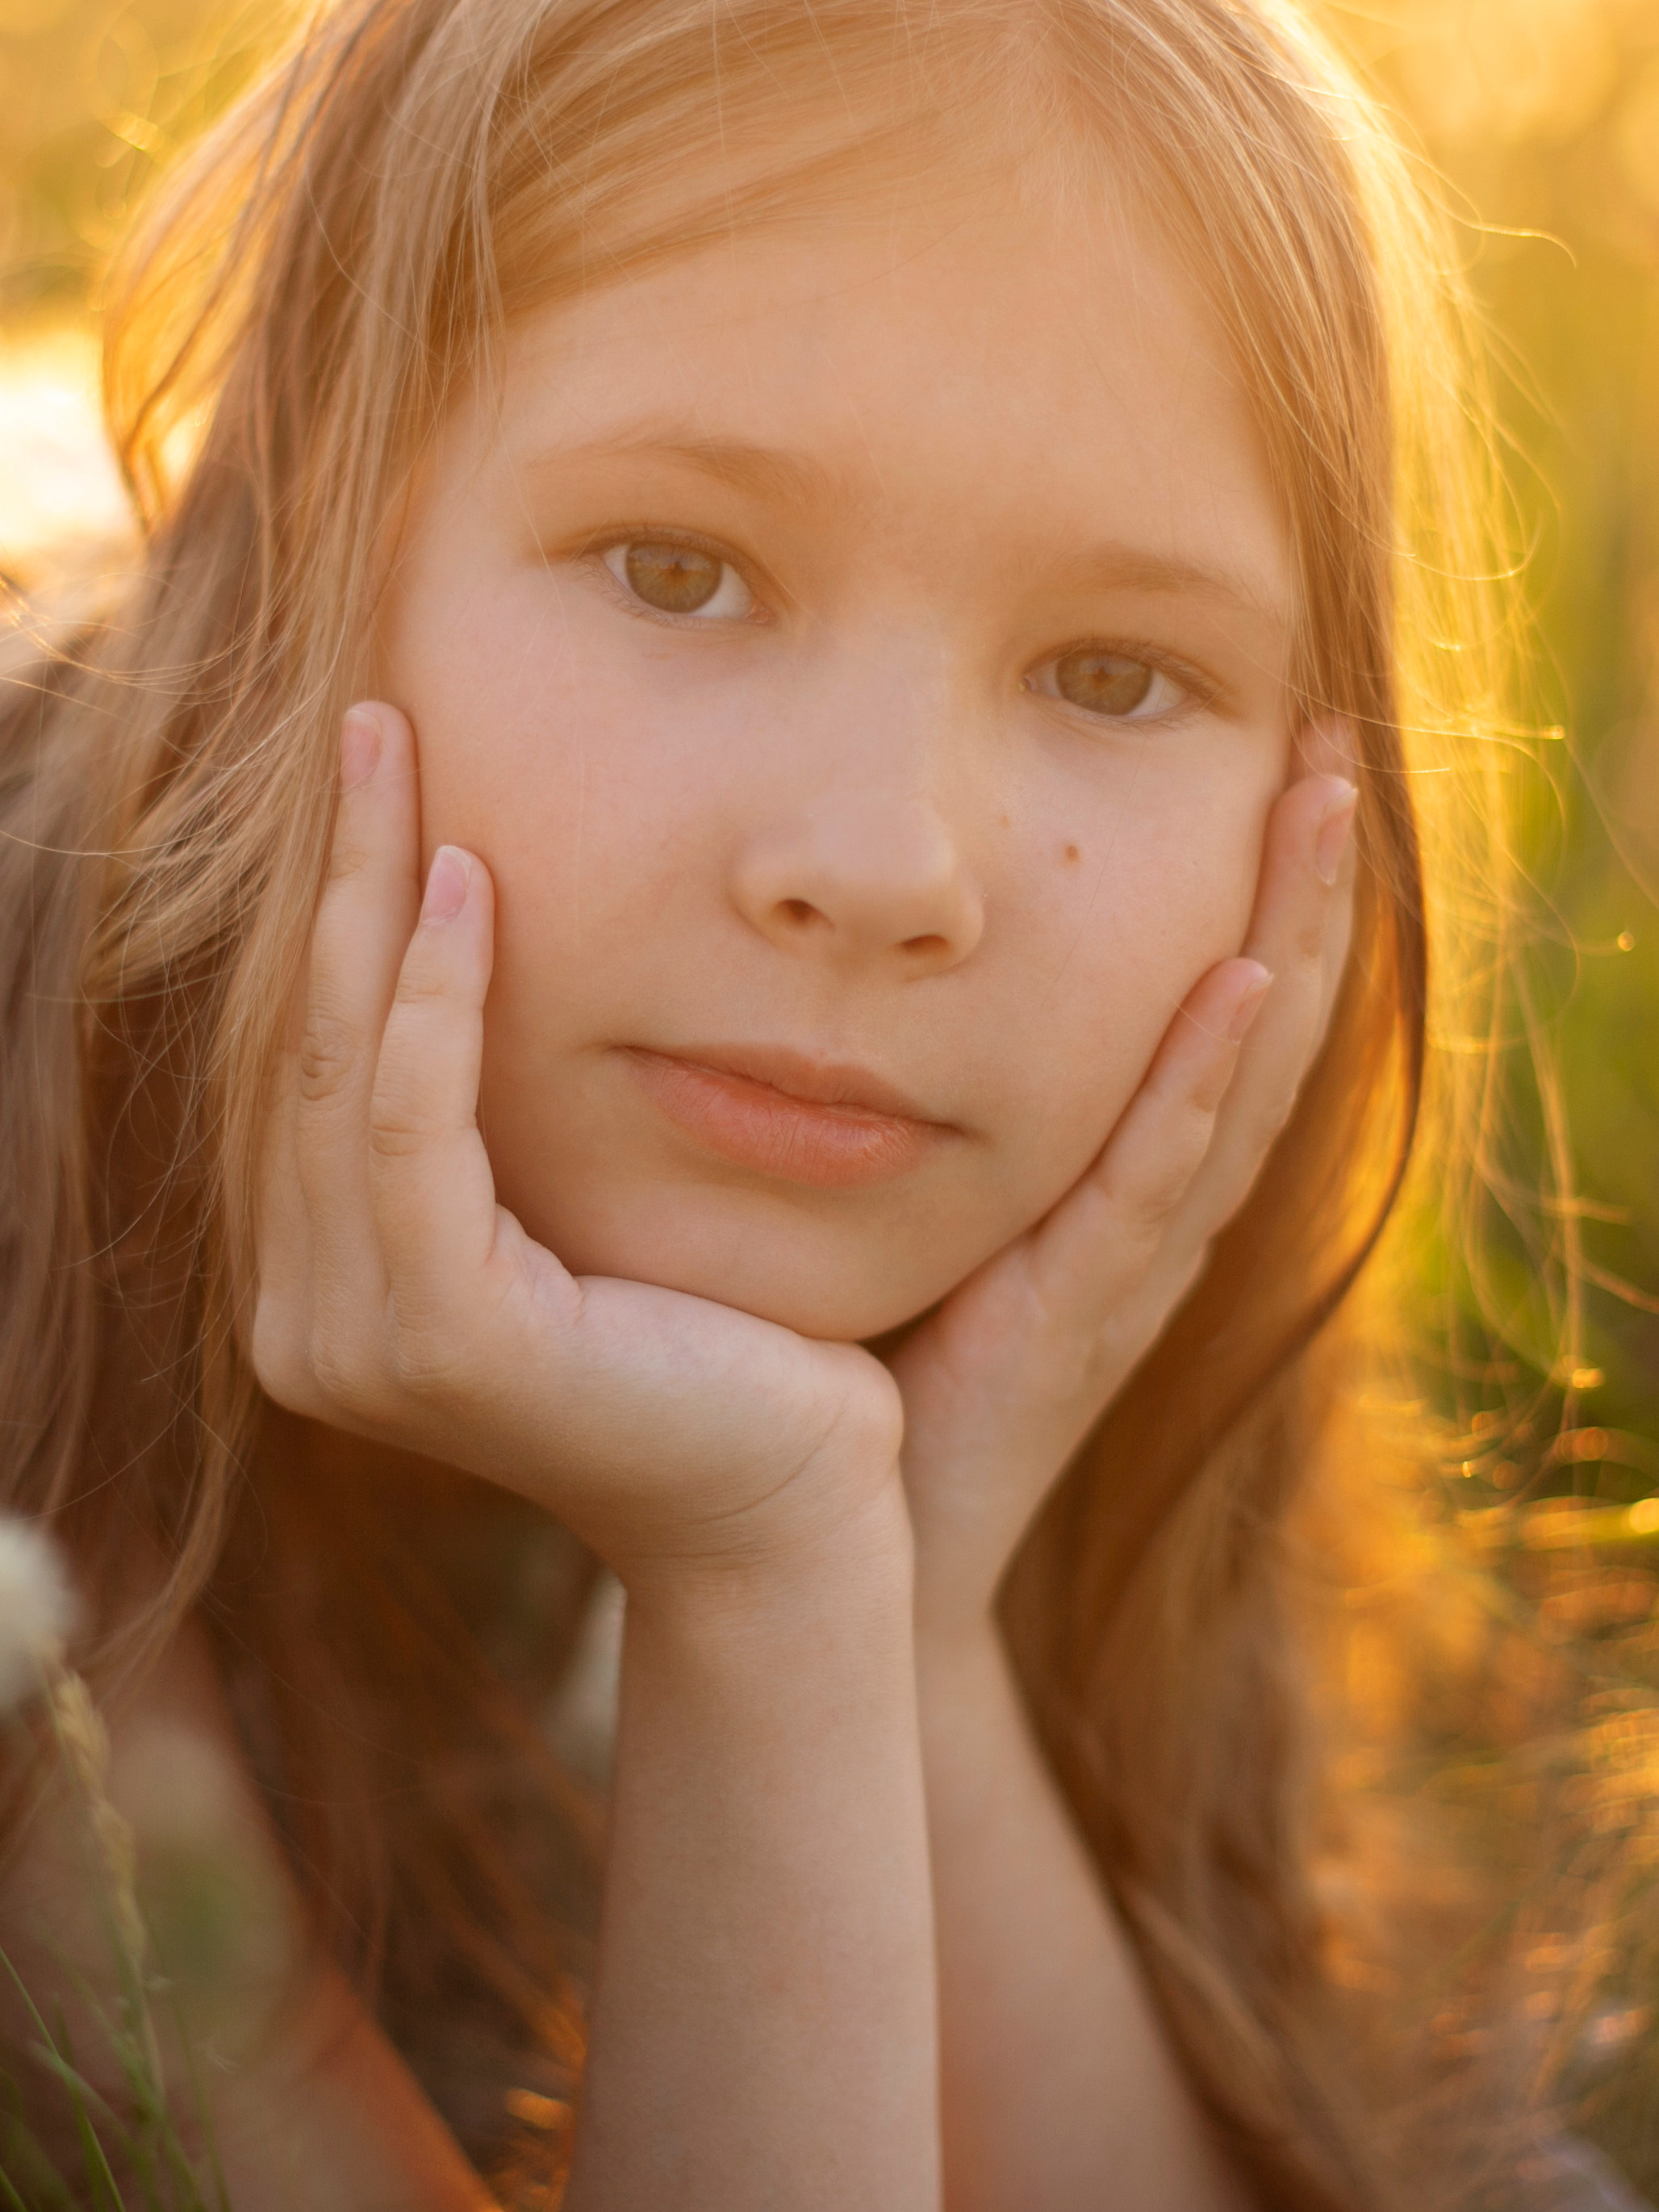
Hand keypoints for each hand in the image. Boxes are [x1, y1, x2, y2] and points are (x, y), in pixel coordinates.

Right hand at [252, 703, 902, 1590]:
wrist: (802, 1498)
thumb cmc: (726, 1341)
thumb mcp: (586, 1201)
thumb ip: (498, 1119)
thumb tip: (477, 928)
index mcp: (338, 1281)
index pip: (315, 1061)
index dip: (333, 907)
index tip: (378, 765)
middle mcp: (311, 1315)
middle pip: (304, 1043)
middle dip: (328, 868)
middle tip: (368, 713)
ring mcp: (354, 1340)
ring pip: (340, 1062)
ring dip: (364, 893)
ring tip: (393, 748)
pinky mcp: (436, 1338)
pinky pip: (416, 1125)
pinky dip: (430, 997)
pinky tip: (465, 880)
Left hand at [887, 730, 1357, 1644]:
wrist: (868, 1548)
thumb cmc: (893, 1368)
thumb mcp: (938, 1198)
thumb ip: (941, 1090)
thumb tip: (889, 948)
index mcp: (1137, 1176)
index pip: (1228, 1006)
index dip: (1268, 885)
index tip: (1282, 751)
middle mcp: (1163, 1206)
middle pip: (1269, 1015)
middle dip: (1304, 877)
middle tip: (1328, 734)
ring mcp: (1136, 1257)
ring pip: (1244, 1073)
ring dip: (1289, 934)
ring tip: (1318, 802)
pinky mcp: (1080, 1308)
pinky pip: (1156, 1175)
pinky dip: (1206, 1077)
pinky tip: (1235, 978)